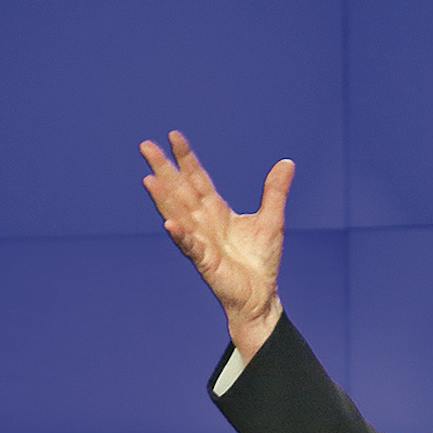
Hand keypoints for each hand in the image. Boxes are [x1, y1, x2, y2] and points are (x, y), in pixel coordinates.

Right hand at [139, 130, 293, 359]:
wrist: (260, 296)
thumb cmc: (260, 261)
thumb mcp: (272, 219)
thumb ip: (275, 191)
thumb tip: (287, 162)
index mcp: (216, 211)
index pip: (197, 179)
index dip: (186, 158)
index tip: (173, 136)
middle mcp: (203, 223)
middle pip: (180, 191)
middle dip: (164, 169)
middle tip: (145, 146)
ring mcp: (201, 241)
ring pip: (178, 215)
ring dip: (163, 199)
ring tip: (149, 180)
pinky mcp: (206, 262)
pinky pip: (191, 247)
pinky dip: (180, 236)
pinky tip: (169, 224)